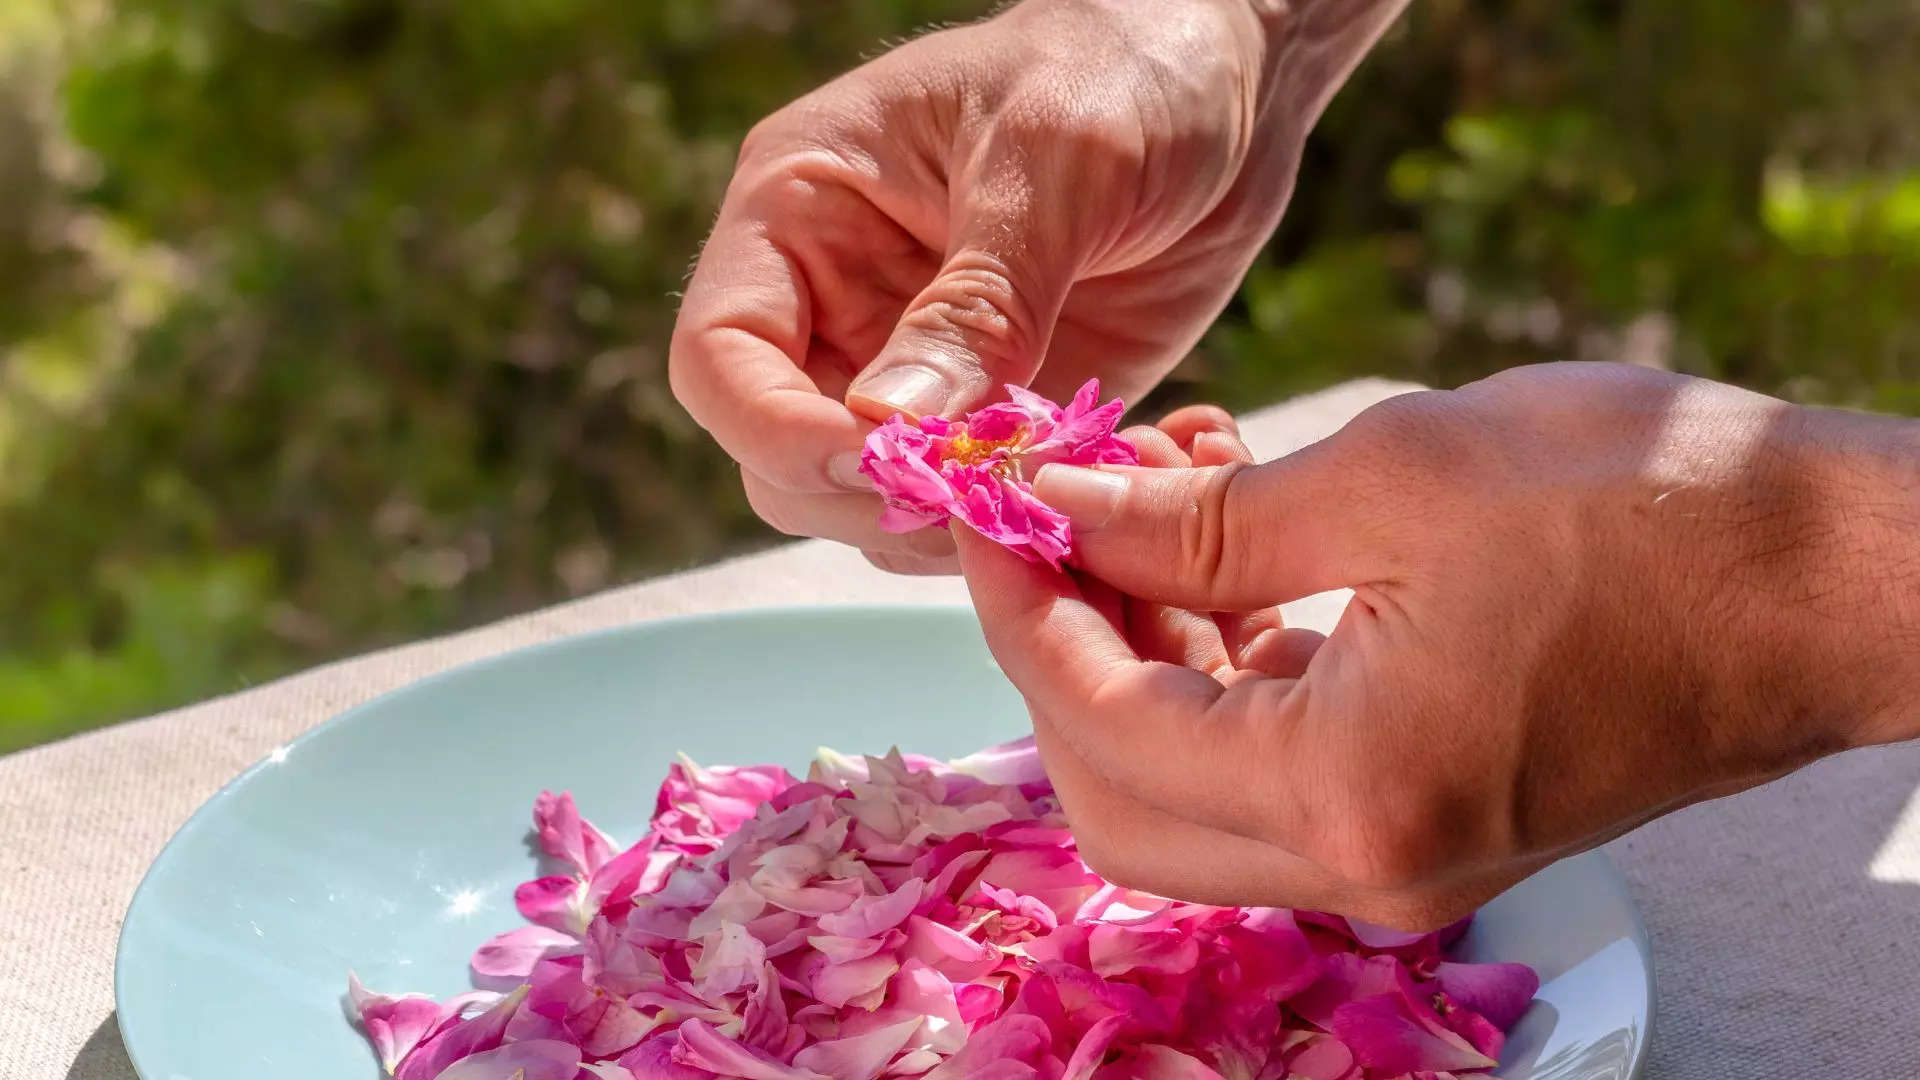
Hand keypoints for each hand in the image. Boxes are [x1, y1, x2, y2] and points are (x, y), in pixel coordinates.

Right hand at [669, 0, 1407, 572]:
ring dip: (948, 527)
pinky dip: (1014, 526)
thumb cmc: (1122, 72)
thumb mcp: (1055, 162)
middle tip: (990, 492)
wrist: (1227, 82)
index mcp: (798, 211)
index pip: (721, 357)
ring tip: (1052, 488)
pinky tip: (1089, 485)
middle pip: (781, 459)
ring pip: (868, 505)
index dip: (779, 430)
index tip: (886, 462)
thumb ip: (977, 297)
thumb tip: (884, 425)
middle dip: (870, 496)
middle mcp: (831, 302)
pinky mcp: (991, 414)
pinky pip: (965, 508)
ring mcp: (908, 369)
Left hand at [958, 362, 1919, 927]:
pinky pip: (1267, 771)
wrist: (1835, 577)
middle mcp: (1364, 867)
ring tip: (1148, 496)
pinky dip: (1217, 672)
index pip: (1101, 724)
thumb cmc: (1652, 508)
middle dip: (1060, 648)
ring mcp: (1399, 859)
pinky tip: (1222, 554)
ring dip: (1138, 650)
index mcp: (1348, 795)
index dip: (1019, 607)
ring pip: (1185, 787)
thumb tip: (1055, 509)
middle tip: (1052, 515)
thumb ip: (1195, 519)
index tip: (981, 506)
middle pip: (1118, 793)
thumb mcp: (1395, 477)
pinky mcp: (1430, 820)